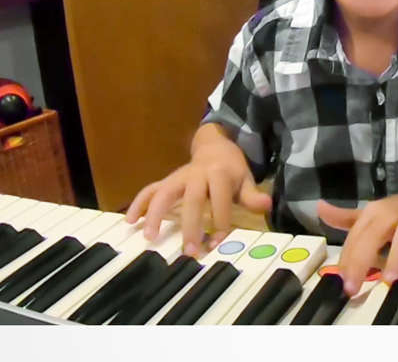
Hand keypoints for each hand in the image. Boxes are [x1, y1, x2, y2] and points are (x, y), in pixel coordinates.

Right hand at [125, 124, 270, 255]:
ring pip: (163, 192)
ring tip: (149, 237)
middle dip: (190, 225)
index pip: (219, 198)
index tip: (218, 242)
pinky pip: (149, 190)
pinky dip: (138, 204)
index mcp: (218, 173)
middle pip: (191, 198)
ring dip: (154, 214)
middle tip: (190, 251)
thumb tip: (267, 205)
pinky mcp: (166, 181)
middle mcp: (196, 174)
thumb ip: (252, 195)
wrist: (215, 146)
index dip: (220, 220)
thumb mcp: (245, 180)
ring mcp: (178, 177)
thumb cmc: (231, 170)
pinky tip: (130, 221)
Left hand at [317, 181, 397, 296]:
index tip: (339, 284)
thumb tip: (319, 209)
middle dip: (361, 260)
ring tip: (390, 279)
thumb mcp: (375, 214)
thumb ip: (348, 218)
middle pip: (373, 235)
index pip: (355, 238)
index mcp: (376, 213)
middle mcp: (395, 214)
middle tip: (352, 287)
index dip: (346, 261)